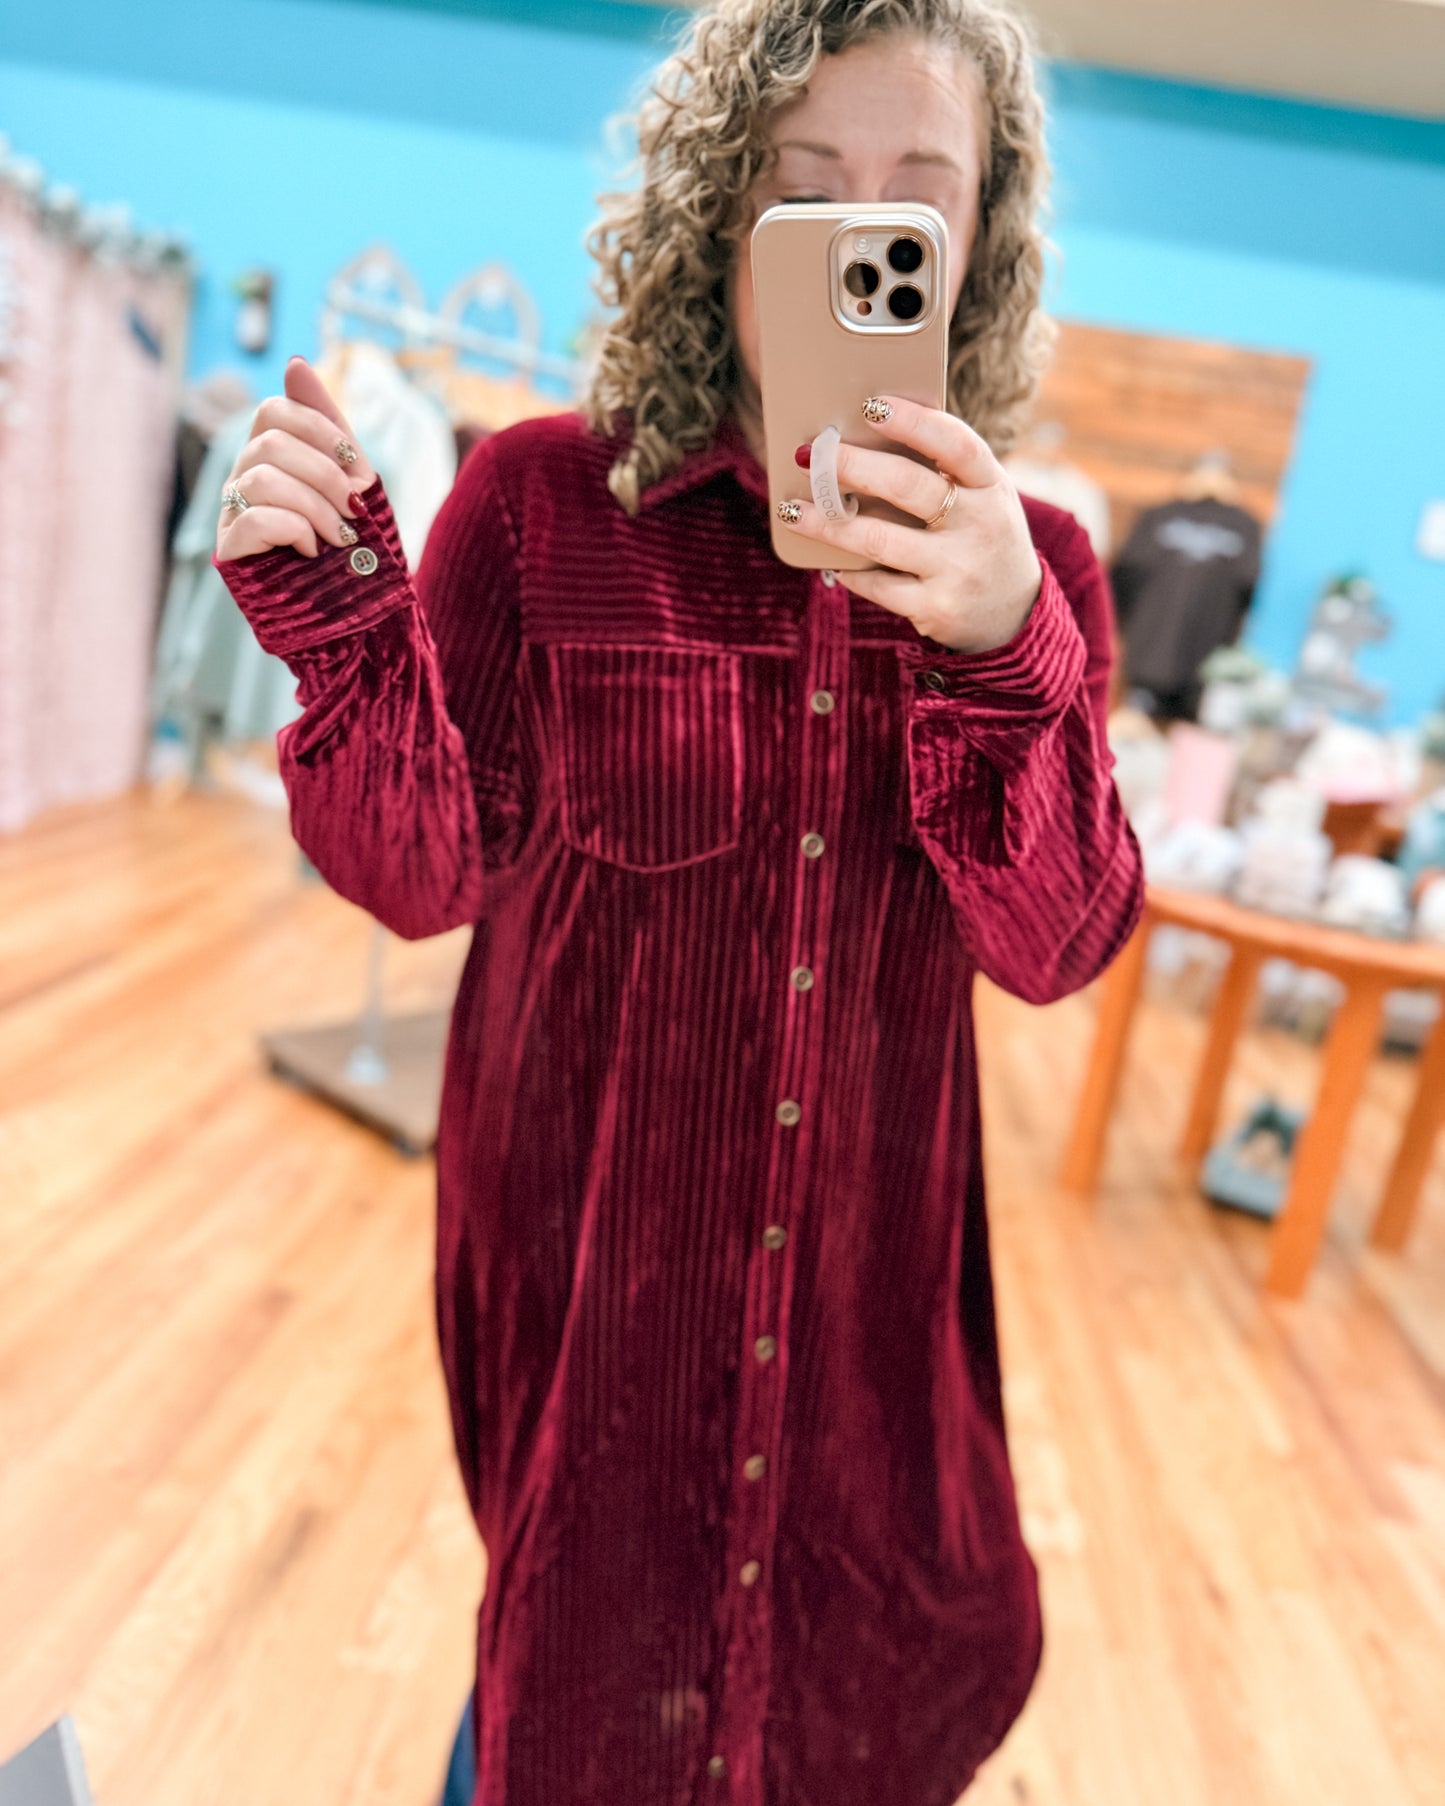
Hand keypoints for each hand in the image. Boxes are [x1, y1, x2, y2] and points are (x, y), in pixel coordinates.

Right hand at [214, 356, 378, 559]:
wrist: (352, 604)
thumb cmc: (348, 536)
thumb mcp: (350, 476)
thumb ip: (328, 424)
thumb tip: (296, 362)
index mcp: (268, 454)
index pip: (274, 410)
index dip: (318, 429)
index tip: (355, 465)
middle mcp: (242, 477)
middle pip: (270, 444)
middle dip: (325, 475)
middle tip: (354, 508)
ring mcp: (231, 512)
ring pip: (263, 479)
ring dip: (316, 508)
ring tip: (340, 536)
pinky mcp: (230, 549)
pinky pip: (255, 519)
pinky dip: (295, 531)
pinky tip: (312, 550)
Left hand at [777, 395, 1042, 653]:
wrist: (1013, 613)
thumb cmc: (979, 536)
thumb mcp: (981, 498)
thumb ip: (941, 472)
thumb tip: (861, 436)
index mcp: (992, 487)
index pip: (957, 445)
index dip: (915, 422)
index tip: (871, 405)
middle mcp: (980, 526)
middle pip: (908, 487)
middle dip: (852, 466)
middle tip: (810, 454)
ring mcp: (958, 570)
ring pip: (879, 539)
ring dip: (828, 523)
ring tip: (791, 510)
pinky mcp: (936, 609)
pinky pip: (877, 586)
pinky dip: (849, 571)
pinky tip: (828, 559)